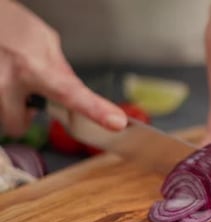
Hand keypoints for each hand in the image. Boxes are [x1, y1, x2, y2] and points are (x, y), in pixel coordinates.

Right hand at [0, 1, 125, 136]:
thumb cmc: (10, 24)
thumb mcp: (44, 42)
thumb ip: (60, 70)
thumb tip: (75, 91)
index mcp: (34, 67)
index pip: (71, 94)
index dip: (96, 110)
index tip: (116, 122)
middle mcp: (8, 81)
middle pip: (17, 125)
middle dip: (21, 114)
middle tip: (23, 93)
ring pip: (1, 117)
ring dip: (6, 104)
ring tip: (8, 78)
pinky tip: (1, 76)